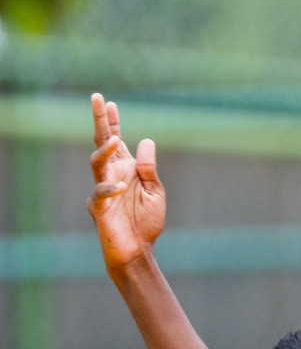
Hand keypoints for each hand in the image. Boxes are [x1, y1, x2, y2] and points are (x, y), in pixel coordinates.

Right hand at [89, 93, 165, 269]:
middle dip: (100, 121)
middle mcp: (111, 174)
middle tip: (97, 98)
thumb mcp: (155, 191)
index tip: (109, 102)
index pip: (116, 141)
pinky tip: (121, 186)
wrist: (138, 249)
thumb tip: (147, 140)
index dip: (112, 122)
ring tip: (116, 140)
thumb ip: (149, 168)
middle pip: (102, 143)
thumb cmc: (145, 221)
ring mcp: (103, 189)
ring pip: (97, 164)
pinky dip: (110, 189)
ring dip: (105, 151)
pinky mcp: (100, 208)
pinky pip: (101, 194)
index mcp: (125, 169)